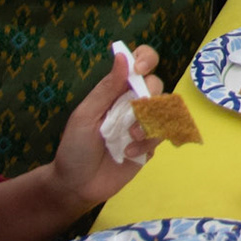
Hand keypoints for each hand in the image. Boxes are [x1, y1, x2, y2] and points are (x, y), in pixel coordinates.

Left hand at [47, 45, 162, 209]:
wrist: (77, 186)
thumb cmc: (75, 147)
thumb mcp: (85, 115)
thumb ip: (106, 88)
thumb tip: (122, 55)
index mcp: (116, 90)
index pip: (139, 63)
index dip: (145, 59)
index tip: (139, 70)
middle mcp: (133, 103)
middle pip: (156, 84)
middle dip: (148, 95)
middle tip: (136, 108)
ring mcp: (144, 124)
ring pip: (165, 109)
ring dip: (148, 122)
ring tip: (129, 137)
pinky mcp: (151, 144)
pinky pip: (162, 134)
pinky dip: (147, 142)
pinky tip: (129, 152)